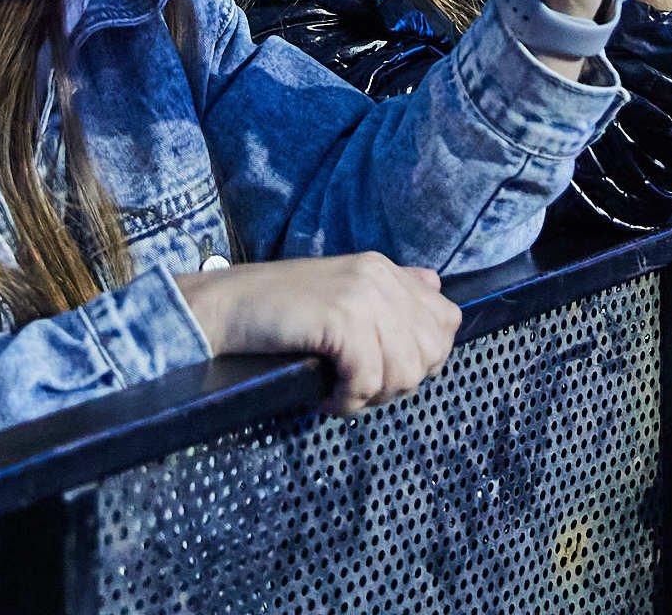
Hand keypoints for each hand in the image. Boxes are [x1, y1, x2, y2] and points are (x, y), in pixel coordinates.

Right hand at [174, 253, 461, 415]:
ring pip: (404, 371)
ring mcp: (362, 295)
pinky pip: (368, 380)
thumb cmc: (279, 312)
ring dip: (371, 396)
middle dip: (399, 382)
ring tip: (338, 394)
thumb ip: (389, 292)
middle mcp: (379, 276)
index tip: (383, 371)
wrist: (225, 307)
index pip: (446, 320)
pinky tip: (324, 398)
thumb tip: (435, 286)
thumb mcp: (341, 293)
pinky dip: (348, 401)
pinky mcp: (341, 319)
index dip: (423, 357)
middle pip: (431, 351)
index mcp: (384, 269)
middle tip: (358, 388)